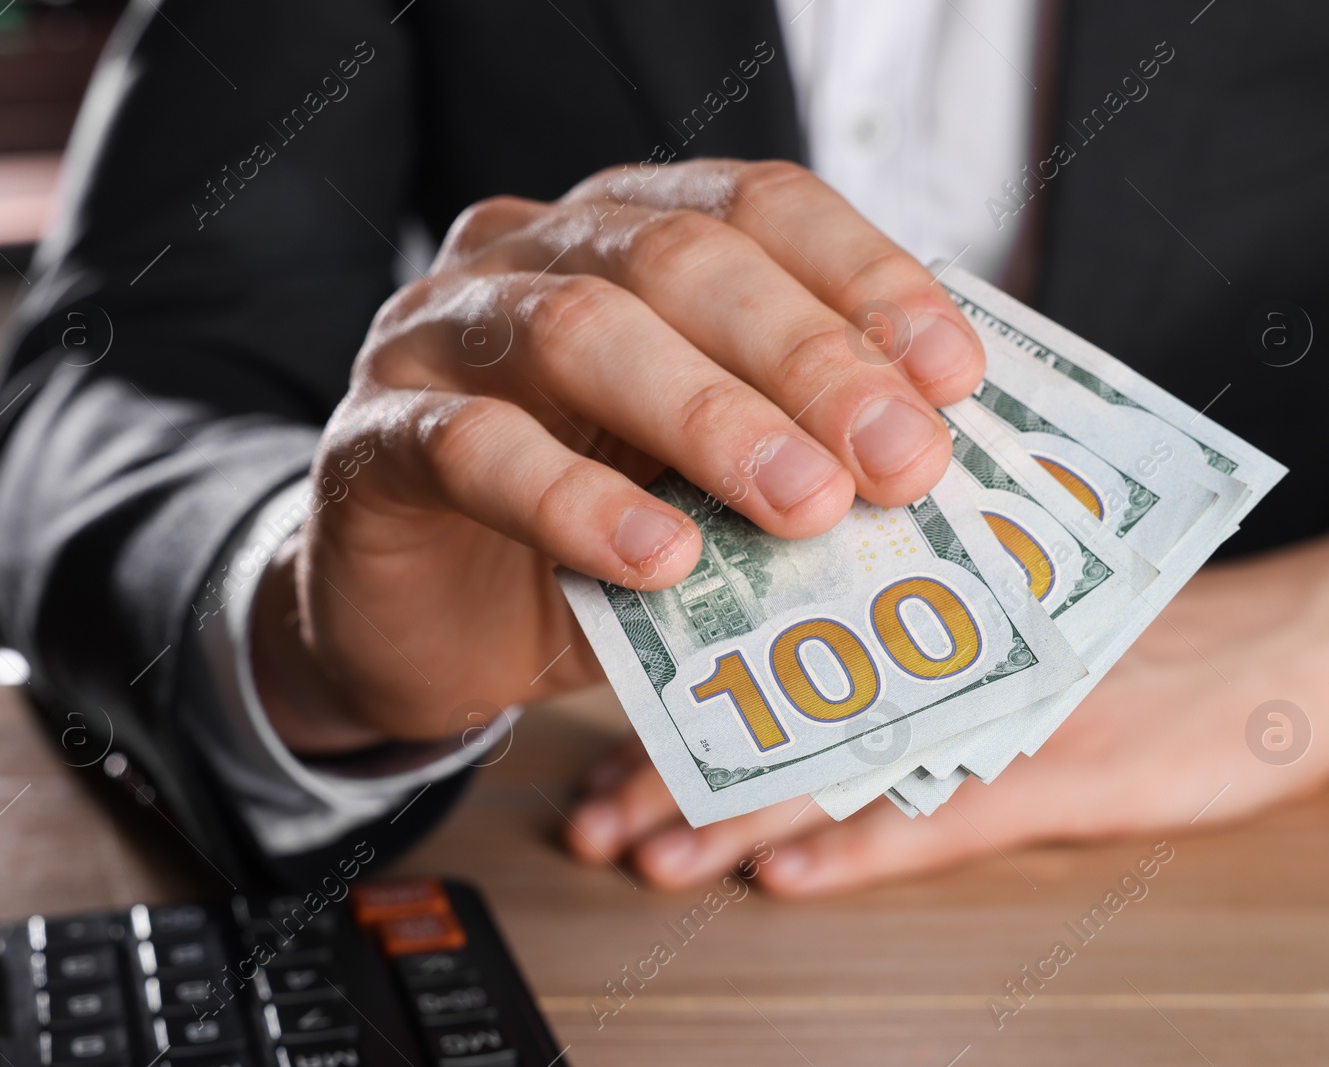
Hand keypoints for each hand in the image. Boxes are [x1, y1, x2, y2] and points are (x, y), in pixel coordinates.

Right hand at [247, 159, 984, 750]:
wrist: (426, 626)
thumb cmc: (589, 543)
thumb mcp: (706, 488)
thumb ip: (790, 454)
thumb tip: (930, 462)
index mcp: (626, 237)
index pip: (758, 206)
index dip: (864, 277)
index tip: (954, 374)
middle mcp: (530, 254)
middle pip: (681, 260)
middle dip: (808, 358)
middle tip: (900, 460)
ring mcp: (439, 334)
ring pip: (580, 331)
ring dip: (710, 417)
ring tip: (804, 506)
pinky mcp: (374, 438)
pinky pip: (473, 446)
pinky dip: (574, 500)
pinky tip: (658, 559)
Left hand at [564, 537, 1328, 894]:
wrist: (1282, 646)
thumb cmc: (1140, 618)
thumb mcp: (1018, 595)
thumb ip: (914, 615)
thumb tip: (792, 643)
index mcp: (931, 599)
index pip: (780, 647)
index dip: (685, 698)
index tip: (603, 738)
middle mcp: (954, 642)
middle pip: (789, 711)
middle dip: (681, 770)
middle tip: (594, 813)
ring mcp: (1006, 705)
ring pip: (848, 766)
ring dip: (744, 819)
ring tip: (656, 854)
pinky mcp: (1070, 767)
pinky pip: (949, 816)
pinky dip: (868, 851)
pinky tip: (794, 877)